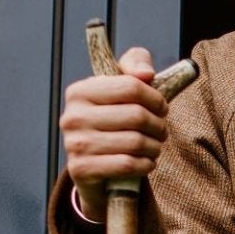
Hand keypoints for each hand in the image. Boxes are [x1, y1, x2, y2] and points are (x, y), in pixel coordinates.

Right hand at [59, 46, 167, 222]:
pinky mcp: (81, 169)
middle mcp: (72, 116)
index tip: (162, 107)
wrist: (93, 167)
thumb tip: (146, 73)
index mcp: (80, 91)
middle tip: (161, 131)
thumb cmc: (113, 121)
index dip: (156, 98)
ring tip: (155, 147)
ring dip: (155, 147)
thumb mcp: (122, 86)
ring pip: (135, 142)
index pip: (131, 87)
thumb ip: (136, 64)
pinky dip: (145, 165)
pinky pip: (126, 164)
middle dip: (159, 125)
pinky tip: (147, 163)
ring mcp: (75, 144)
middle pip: (137, 115)